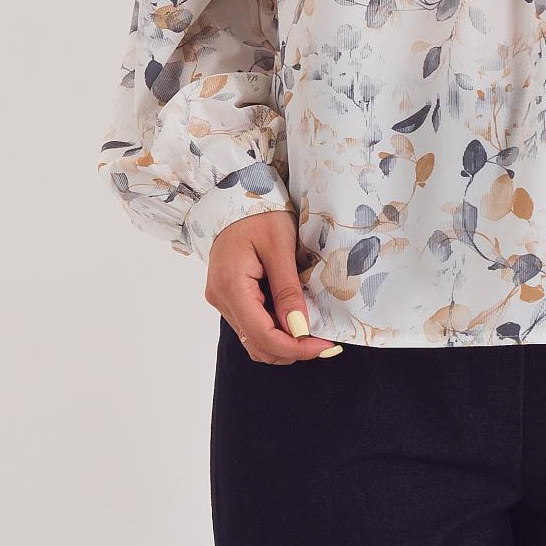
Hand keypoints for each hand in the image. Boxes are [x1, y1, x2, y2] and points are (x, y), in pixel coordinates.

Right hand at [204, 210, 342, 362]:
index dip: (295, 347)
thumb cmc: (259, 214)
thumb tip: (300, 330)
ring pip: (254, 338)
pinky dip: (275, 328)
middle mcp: (221, 298)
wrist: (236, 197)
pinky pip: (252, 324)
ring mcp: (223, 299)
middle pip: (257, 343)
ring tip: (314, 331)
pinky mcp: (229, 297)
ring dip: (284, 341)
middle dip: (292, 349)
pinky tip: (296, 318)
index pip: (262, 335)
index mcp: (231, 285)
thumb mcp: (280, 246)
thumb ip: (288, 290)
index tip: (324, 346)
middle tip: (324, 342)